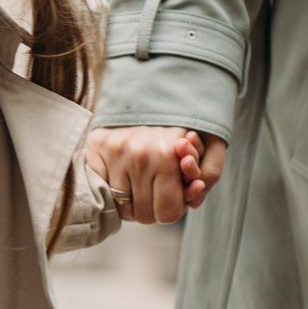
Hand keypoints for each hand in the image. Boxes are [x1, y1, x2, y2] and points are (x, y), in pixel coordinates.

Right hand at [86, 127, 224, 223]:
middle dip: (153, 207)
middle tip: (156, 189)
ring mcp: (115, 152)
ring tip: (139, 182)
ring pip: (122, 207)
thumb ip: (210, 172)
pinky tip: (121, 176)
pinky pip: (101, 190)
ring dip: (131, 201)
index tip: (172, 197)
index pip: (169, 213)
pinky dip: (111, 189)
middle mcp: (139, 156)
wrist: (148, 93)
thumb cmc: (182, 125)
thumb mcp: (210, 143)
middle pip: (144, 215)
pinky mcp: (96, 147)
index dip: (172, 210)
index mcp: (168, 157)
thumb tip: (195, 196)